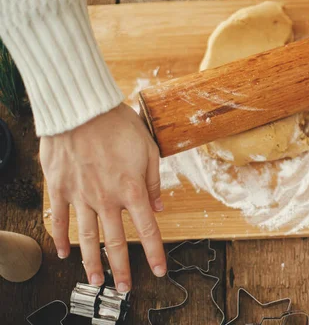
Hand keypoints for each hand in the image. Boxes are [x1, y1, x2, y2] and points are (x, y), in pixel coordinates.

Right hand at [40, 103, 166, 291]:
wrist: (80, 108)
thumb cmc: (118, 124)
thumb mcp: (149, 148)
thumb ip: (155, 181)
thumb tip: (159, 207)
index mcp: (132, 189)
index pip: (148, 229)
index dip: (156, 252)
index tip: (160, 270)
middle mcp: (106, 199)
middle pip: (116, 242)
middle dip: (122, 268)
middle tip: (124, 288)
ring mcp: (80, 196)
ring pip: (87, 238)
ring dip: (92, 262)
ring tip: (96, 281)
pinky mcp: (59, 188)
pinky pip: (60, 219)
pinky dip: (61, 238)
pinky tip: (63, 253)